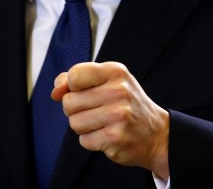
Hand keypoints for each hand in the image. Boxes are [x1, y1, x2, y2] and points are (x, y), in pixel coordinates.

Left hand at [51, 61, 169, 178]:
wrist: (157, 134)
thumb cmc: (126, 104)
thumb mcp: (108, 81)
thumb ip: (78, 80)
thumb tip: (55, 92)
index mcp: (115, 71)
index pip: (74, 75)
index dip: (71, 86)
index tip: (84, 91)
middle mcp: (118, 91)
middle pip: (68, 102)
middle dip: (76, 110)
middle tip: (96, 110)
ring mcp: (118, 115)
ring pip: (74, 122)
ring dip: (83, 127)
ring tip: (102, 123)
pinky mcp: (115, 138)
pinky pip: (84, 140)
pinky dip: (92, 141)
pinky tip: (108, 135)